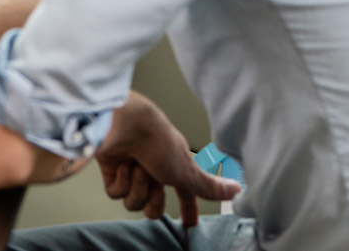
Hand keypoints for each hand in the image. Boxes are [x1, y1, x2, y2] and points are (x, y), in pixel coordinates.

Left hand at [98, 92, 240, 225]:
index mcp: (173, 166)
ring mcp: (131, 168)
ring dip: (138, 187)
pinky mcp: (110, 168)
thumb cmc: (157, 141)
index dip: (188, 208)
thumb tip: (238, 189)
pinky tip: (122, 165)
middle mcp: (152, 167)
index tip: (189, 223)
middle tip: (155, 181)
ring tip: (138, 166)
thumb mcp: (189, 171)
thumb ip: (211, 187)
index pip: (184, 193)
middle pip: (154, 205)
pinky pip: (116, 192)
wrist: (125, 124)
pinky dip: (121, 181)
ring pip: (134, 202)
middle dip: (154, 199)